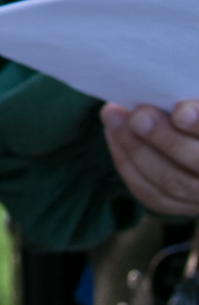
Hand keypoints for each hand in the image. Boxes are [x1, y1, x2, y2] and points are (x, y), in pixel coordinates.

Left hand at [101, 101, 198, 216]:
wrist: (198, 143)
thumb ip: (195, 100)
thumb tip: (174, 97)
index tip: (180, 111)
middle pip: (197, 163)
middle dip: (164, 138)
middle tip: (137, 114)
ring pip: (170, 182)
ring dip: (136, 148)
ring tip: (113, 115)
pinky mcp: (184, 207)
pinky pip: (152, 194)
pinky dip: (128, 164)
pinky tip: (114, 135)